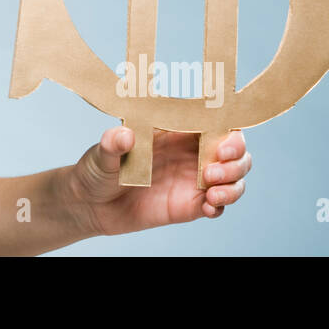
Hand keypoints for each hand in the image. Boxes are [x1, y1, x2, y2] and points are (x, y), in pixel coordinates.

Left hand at [66, 127, 251, 236]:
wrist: (91, 206)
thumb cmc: (98, 169)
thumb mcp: (101, 154)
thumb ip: (112, 144)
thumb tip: (125, 134)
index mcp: (175, 130)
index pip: (213, 121)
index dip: (228, 129)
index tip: (222, 142)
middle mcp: (189, 152)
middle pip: (234, 149)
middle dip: (236, 158)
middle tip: (213, 170)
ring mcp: (192, 179)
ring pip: (234, 177)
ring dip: (233, 183)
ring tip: (211, 191)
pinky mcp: (190, 205)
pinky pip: (219, 204)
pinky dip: (222, 205)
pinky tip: (208, 207)